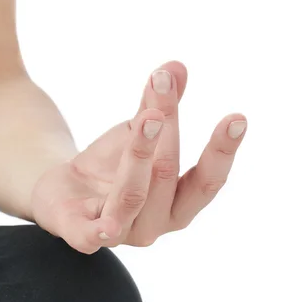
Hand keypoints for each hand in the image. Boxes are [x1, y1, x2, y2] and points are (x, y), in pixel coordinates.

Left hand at [31, 61, 246, 253]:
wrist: (64, 191)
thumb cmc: (111, 165)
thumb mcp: (136, 132)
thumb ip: (157, 106)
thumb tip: (176, 65)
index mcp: (178, 203)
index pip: (206, 181)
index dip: (221, 151)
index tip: (237, 118)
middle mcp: (156, 223)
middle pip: (167, 175)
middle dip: (168, 126)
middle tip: (163, 83)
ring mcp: (122, 233)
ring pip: (133, 195)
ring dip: (140, 154)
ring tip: (147, 114)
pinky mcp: (83, 236)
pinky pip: (94, 236)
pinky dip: (101, 231)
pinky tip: (108, 225)